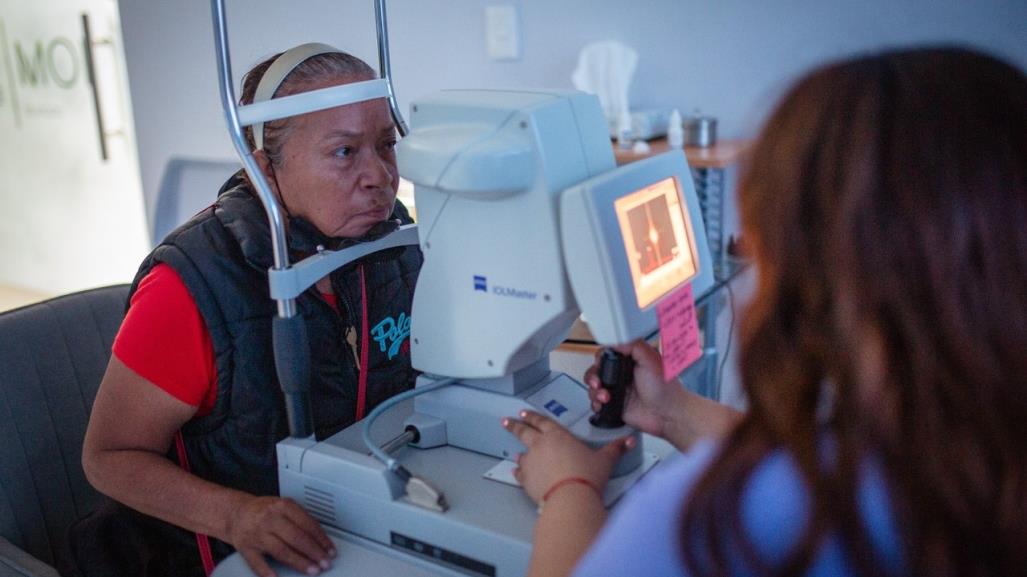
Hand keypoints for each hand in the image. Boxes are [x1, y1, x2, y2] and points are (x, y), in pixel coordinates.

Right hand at [225, 495, 335, 576]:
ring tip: (313, 570)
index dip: (321, 539)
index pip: (307, 524)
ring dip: (300, 562)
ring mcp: (257, 534)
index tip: (330, 550)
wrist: (236, 513)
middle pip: (296, 538)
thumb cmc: (263, 511)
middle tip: (325, 563)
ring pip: (281, 551)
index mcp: (282, 506)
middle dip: (314, 552)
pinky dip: (267, 572)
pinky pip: (257, 563)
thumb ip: (300, 518)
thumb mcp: (283, 506)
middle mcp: (270, 519)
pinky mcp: (246, 548)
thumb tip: (321, 539)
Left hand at [502, 410, 633, 504]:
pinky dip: (518, 472)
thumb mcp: (605, 460)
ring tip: (516, 453)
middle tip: (506, 421)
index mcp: (558, 436)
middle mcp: (541, 446)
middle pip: (524, 432)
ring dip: (519, 453)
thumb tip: (629, 440)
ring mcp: (531, 463)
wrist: (570, 497)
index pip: (542, 422)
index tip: (524, 413)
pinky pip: (520, 474)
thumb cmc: (587, 475)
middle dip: (515, 426)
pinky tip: (517, 472)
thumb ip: (615, 449)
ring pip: (522, 454)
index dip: (533, 417)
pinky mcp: (527, 480)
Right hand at [585, 340, 681, 437]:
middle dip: (593, 376)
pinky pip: (597, 403)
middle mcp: (622, 374)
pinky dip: (596, 404)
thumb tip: (616, 340)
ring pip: (594, 387)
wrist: (668, 415)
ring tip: (605, 396)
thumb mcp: (651, 359)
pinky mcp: (614, 405)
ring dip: (595, 391)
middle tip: (598, 382)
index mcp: (630, 360)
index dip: (600, 358)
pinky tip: (604, 404)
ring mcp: (617, 390)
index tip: (600, 363)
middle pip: (597, 370)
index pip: (607, 354)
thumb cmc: (666, 389)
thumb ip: (634, 345)